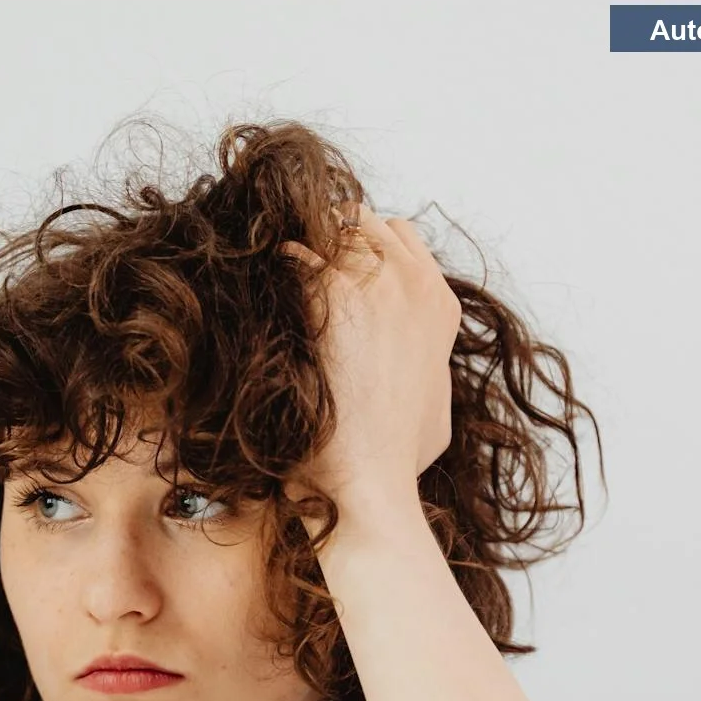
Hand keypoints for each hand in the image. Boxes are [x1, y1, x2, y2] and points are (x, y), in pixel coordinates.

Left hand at [279, 202, 460, 519]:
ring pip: (330, 228)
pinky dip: (274, 266)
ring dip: (301, 245)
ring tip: (273, 272)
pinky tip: (259, 290)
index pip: (402, 236)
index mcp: (441, 307)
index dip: (363, 247)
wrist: (370, 477)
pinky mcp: (331, 293)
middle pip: (365, 223)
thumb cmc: (397, 460)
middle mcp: (414, 282)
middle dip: (327, 236)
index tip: (332, 266)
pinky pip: (294, 253)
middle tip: (294, 263)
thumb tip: (413, 374)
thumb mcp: (435, 412)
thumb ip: (426, 373)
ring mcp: (375, 282)